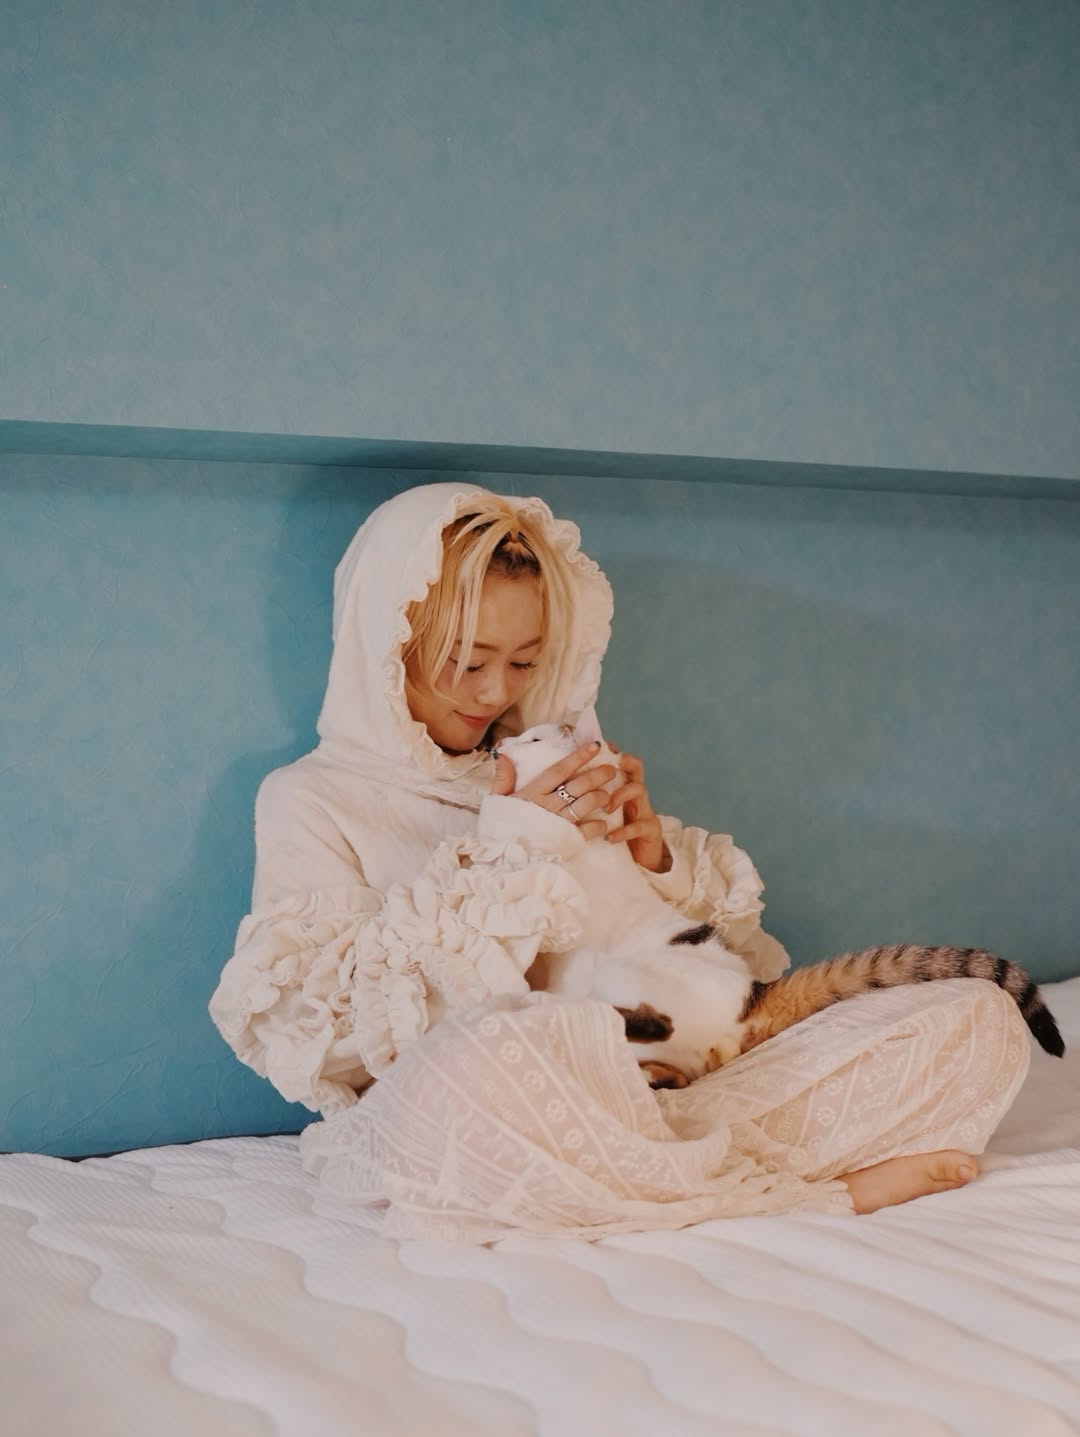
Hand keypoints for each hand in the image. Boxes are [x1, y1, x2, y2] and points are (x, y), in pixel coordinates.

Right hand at [491, 741, 615, 840]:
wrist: (503, 860)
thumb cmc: (501, 828)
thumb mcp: (497, 801)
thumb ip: (502, 778)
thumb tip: (502, 754)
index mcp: (534, 792)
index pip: (560, 769)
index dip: (579, 756)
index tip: (595, 746)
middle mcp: (549, 805)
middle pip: (579, 784)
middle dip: (599, 774)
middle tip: (612, 769)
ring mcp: (559, 823)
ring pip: (586, 804)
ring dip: (601, 797)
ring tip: (608, 795)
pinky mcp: (566, 840)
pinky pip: (588, 831)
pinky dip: (599, 826)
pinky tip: (603, 824)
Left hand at [604, 747, 669, 872]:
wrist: (641, 857)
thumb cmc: (618, 830)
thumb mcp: (604, 811)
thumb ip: (592, 796)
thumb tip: (565, 783)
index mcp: (624, 785)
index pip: (621, 761)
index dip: (613, 752)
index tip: (601, 746)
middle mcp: (637, 793)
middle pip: (636, 768)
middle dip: (624, 763)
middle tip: (610, 767)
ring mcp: (645, 809)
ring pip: (639, 790)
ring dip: (620, 795)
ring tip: (607, 807)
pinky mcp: (651, 829)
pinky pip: (639, 826)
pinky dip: (624, 831)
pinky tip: (610, 836)